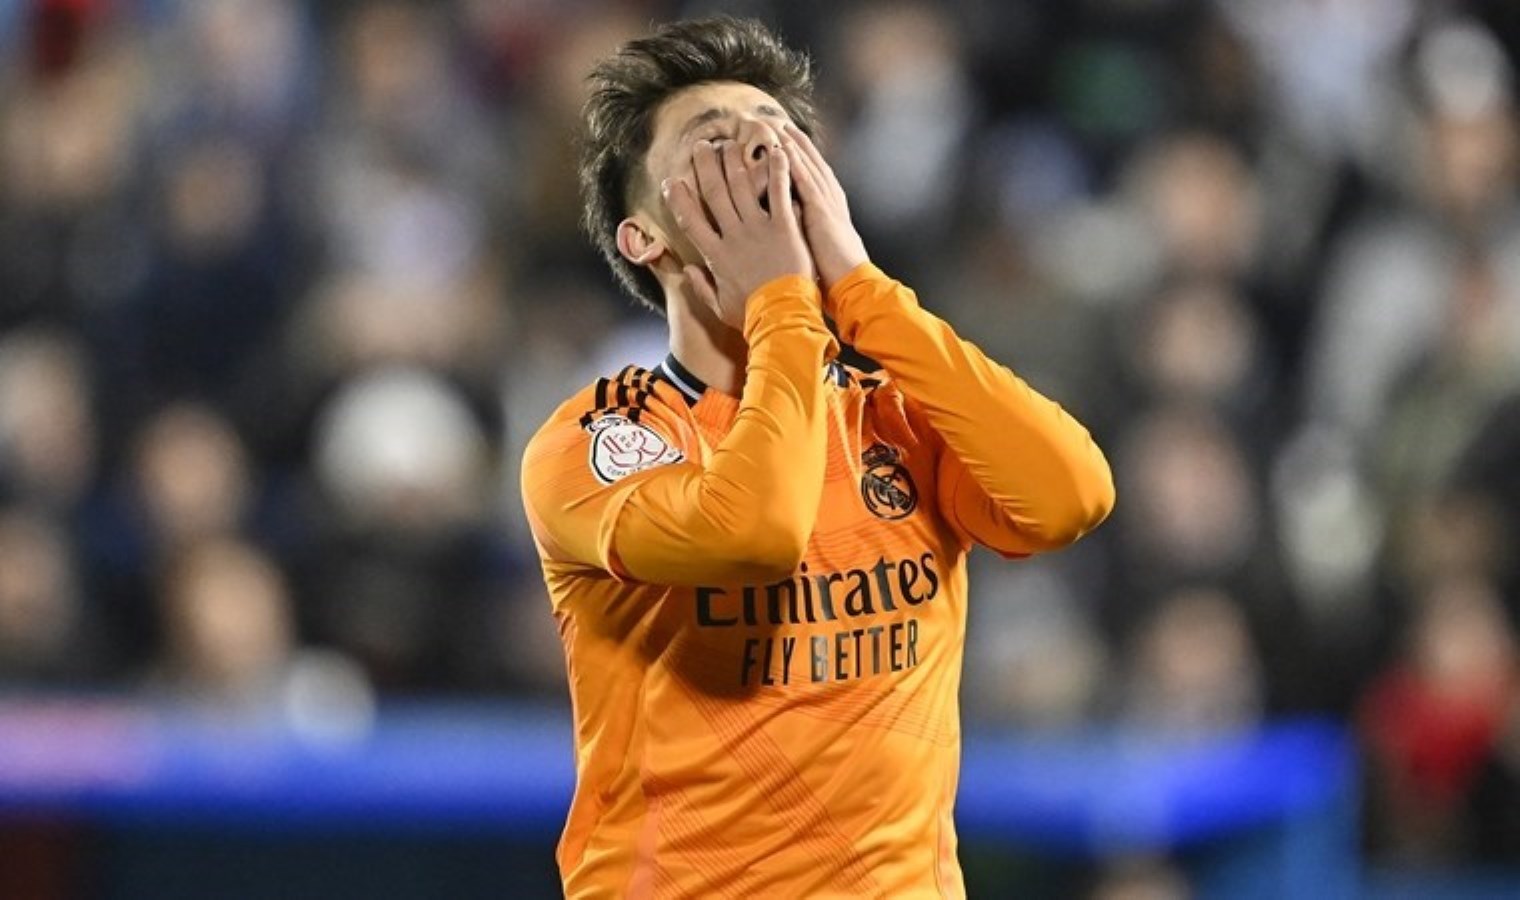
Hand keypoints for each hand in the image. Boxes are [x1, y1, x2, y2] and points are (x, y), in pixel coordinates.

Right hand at [662, 139, 812, 329]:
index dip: (679, 199)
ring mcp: (759, 230)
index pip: (690, 220)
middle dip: (706, 167)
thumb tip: (687, 271)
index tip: (671, 182)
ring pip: (742, 187)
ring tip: (731, 143)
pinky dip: (778, 170)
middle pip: (714, 193)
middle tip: (702, 147)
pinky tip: (776, 152)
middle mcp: (733, 236)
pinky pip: (779, 192)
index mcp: (715, 256)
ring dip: (735, 162)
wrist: (783, 318)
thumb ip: (702, 287)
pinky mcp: (785, 228)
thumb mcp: (720, 307)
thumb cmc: (752, 316)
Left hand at [781, 122, 868, 292]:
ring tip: (775, 124)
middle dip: (794, 141)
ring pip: (808, 166)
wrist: (852, 285)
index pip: (812, 174)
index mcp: (829, 207)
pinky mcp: (822, 212)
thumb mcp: (817, 245)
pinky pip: (806, 182)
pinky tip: (784, 147)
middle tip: (776, 121)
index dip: (798, 155)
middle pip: (810, 162)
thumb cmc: (834, 273)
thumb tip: (787, 224)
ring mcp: (827, 204)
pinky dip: (796, 163)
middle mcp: (830, 199)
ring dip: (793, 144)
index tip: (782, 139)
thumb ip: (804, 229)